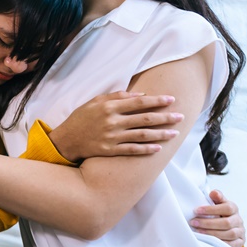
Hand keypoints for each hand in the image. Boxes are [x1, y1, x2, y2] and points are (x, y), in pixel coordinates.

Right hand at [46, 91, 183, 161]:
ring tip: (175, 133)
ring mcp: (112, 137)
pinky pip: (132, 150)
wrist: (66, 140)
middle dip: (165, 117)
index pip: (139, 102)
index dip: (157, 101)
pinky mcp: (110, 150)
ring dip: (161, 134)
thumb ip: (116, 96)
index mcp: (109, 106)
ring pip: (142, 135)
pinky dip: (146, 149)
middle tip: (180, 116)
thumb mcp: (95, 101)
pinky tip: (158, 147)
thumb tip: (140, 95)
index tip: (171, 99)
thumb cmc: (81, 118)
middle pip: (145, 119)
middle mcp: (112, 121)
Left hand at [191, 189, 244, 246]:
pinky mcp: (240, 242)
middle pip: (226, 223)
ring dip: (212, 233)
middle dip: (208, 223)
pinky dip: (220, 243)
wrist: (230, 226)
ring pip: (229, 234)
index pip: (226, 208)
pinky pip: (231, 245)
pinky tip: (208, 241)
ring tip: (198, 232)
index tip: (196, 210)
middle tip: (194, 222)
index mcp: (234, 208)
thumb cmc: (220, 212)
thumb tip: (213, 193)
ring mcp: (240, 232)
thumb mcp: (218, 203)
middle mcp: (239, 220)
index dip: (211, 210)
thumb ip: (216, 197)